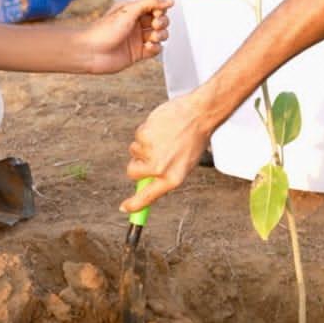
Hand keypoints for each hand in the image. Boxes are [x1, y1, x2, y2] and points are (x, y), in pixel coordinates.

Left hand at [79, 0, 170, 73]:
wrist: (90, 52)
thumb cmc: (103, 30)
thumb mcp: (129, 10)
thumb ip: (150, 2)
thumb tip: (169, 0)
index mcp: (133, 10)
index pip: (156, 6)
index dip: (161, 9)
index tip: (158, 12)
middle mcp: (136, 24)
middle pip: (160, 21)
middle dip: (162, 22)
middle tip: (154, 25)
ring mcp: (137, 39)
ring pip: (160, 35)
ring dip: (160, 35)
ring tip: (152, 37)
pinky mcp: (138, 53)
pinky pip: (155, 49)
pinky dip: (155, 48)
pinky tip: (148, 47)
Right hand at [121, 92, 210, 212]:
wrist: (199, 114)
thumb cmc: (194, 140)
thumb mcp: (184, 165)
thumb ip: (164, 175)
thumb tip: (145, 183)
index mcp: (173, 179)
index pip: (147, 198)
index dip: (134, 205)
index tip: (124, 208)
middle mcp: (160, 168)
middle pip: (132, 172)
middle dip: (137, 164)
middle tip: (152, 154)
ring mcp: (151, 152)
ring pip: (134, 152)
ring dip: (144, 145)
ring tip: (164, 137)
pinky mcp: (144, 136)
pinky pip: (137, 137)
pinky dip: (146, 132)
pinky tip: (161, 127)